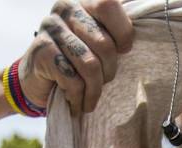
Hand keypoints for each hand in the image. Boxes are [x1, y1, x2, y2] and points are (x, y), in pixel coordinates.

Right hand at [18, 0, 133, 114]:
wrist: (36, 82)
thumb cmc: (76, 63)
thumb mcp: (97, 43)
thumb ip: (115, 34)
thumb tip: (145, 33)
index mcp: (84, 1)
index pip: (109, 6)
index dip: (123, 34)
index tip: (122, 52)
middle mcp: (65, 8)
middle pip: (104, 43)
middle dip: (109, 71)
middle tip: (103, 82)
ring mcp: (50, 28)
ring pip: (89, 65)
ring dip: (94, 90)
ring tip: (91, 98)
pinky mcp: (41, 52)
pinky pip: (72, 80)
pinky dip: (78, 98)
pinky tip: (76, 103)